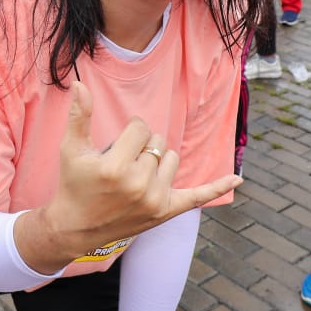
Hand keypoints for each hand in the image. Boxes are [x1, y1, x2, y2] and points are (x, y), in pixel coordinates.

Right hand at [20, 83, 241, 269]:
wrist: (75, 228)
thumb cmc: (74, 184)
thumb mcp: (71, 149)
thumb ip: (79, 116)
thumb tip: (80, 83)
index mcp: (116, 167)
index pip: (140, 128)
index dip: (129, 132)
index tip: (116, 144)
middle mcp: (138, 184)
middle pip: (158, 142)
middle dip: (142, 146)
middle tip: (123, 163)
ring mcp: (155, 200)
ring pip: (173, 159)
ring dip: (159, 161)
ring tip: (137, 174)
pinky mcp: (166, 212)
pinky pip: (198, 196)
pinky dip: (217, 187)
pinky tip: (238, 178)